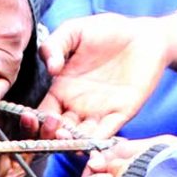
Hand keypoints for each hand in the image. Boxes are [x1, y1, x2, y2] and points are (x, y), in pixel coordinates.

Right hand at [40, 13, 172, 137]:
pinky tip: (87, 145)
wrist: (144, 34)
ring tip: (67, 137)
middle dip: (51, 136)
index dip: (34, 121)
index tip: (32, 118)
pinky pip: (106, 134)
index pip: (42, 114)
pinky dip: (96, 144)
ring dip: (71, 143)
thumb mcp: (75, 31)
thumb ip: (55, 45)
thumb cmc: (108, 31)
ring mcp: (99, 114)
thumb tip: (50, 68)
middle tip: (53, 128)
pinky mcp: (120, 114)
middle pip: (57, 133)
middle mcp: (78, 107)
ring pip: (80, 139)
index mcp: (62, 90)